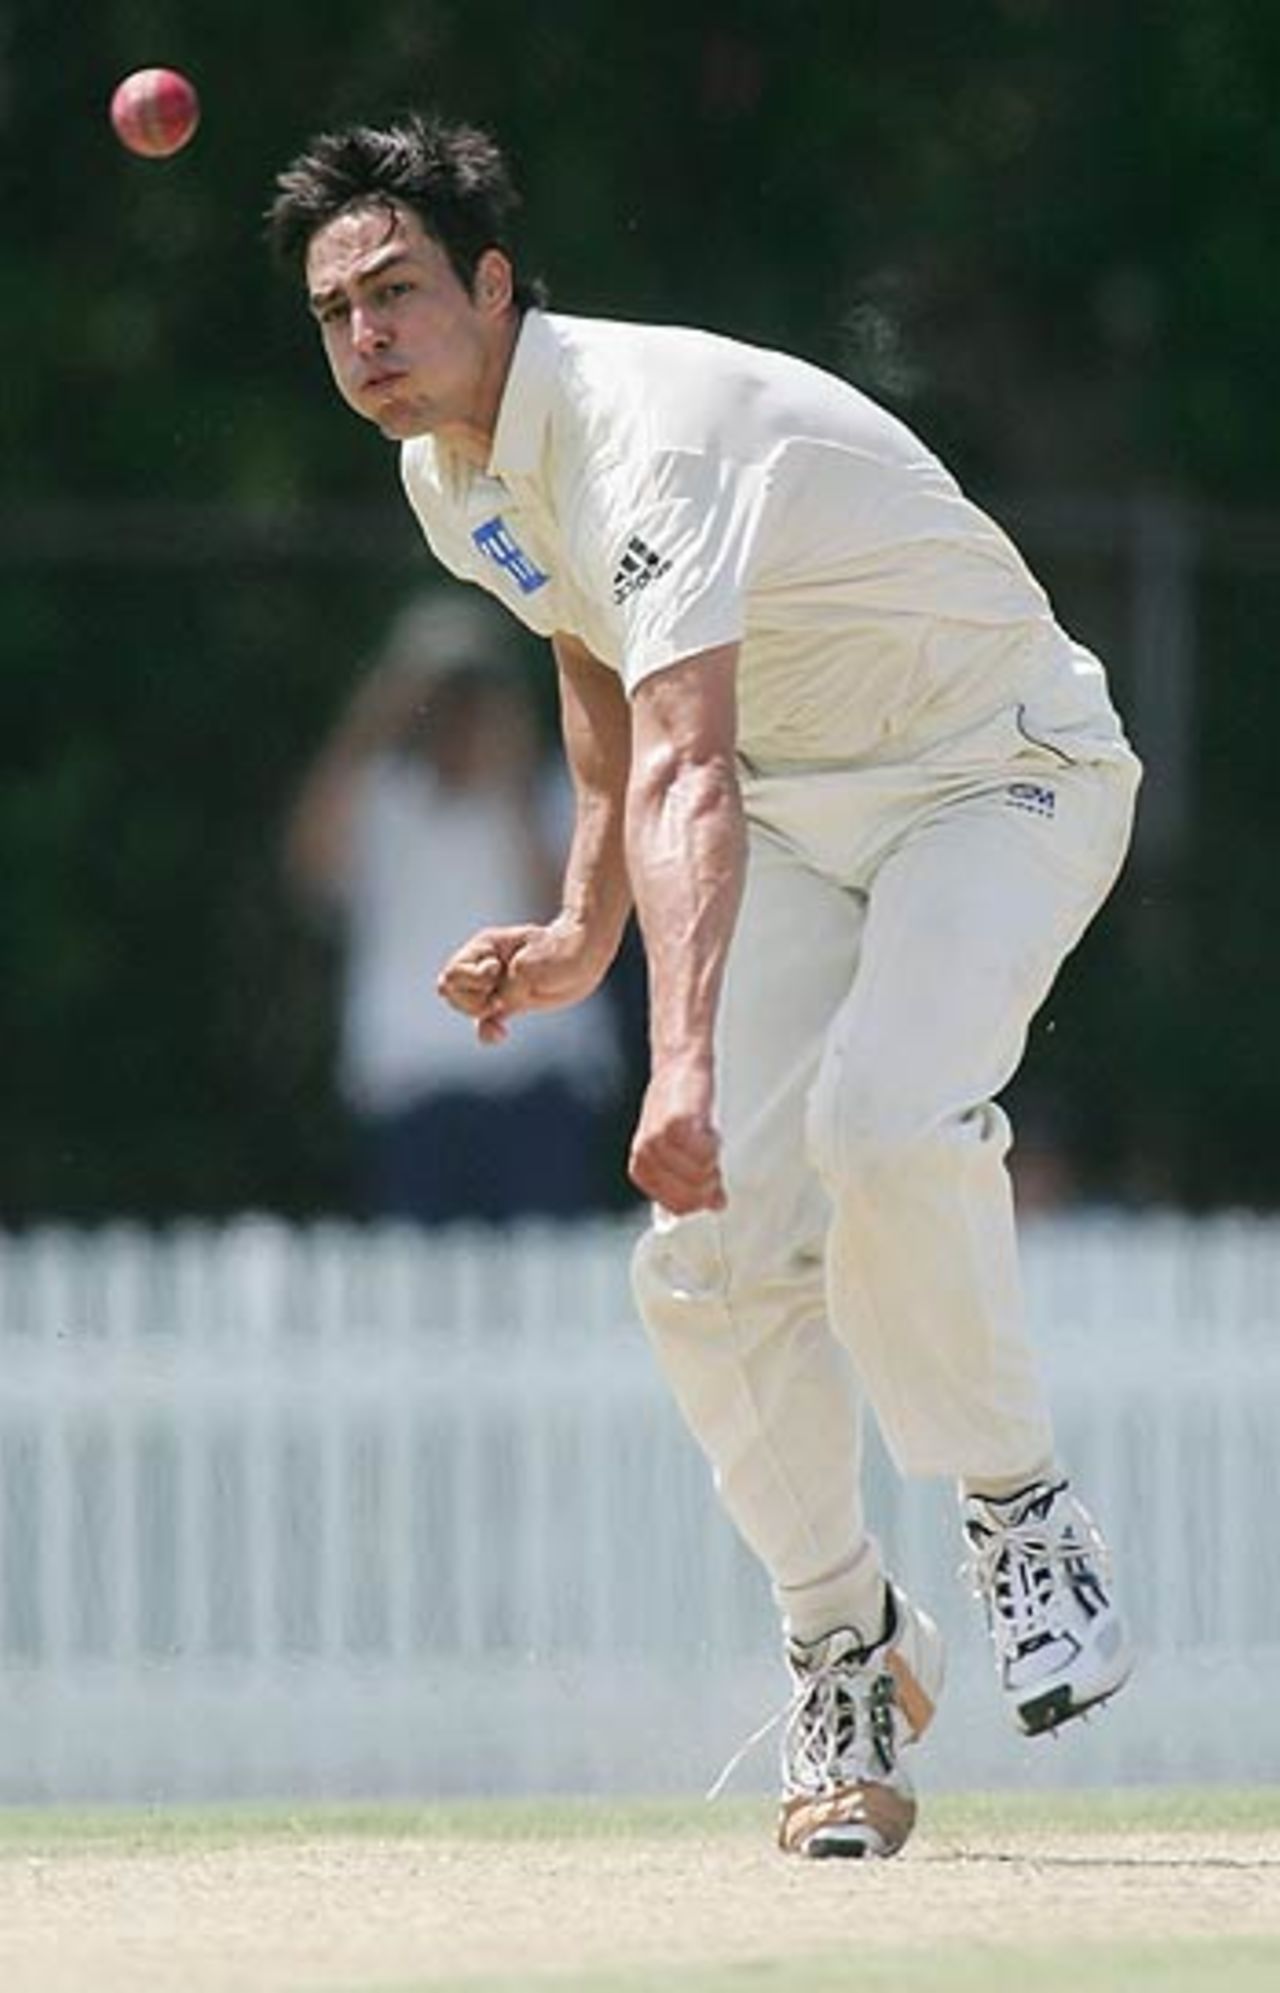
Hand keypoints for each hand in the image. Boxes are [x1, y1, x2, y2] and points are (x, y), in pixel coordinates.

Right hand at [437, 919, 605, 1043]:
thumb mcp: (534, 966)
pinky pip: (485, 1023)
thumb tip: (498, 1007)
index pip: (454, 971)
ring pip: (464, 1006)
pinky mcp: (508, 1003)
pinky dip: (488, 1032)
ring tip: (502, 1012)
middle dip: (471, 999)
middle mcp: (484, 965)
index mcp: (485, 947)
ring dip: (479, 1014)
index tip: (496, 974)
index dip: (471, 980)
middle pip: (450, 989)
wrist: (584, 955)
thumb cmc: (562, 950)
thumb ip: (511, 987)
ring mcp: (495, 985)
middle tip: (498, 997)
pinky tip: (501, 1034)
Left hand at [628, 1061, 725, 1214]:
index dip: (700, 1199)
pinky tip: (708, 1130)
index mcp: (642, 1169)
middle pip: (690, 1197)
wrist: (679, 1067)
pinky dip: (713, 1144)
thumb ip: (692, 1180)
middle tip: (713, 1160)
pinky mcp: (673, 1126)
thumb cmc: (680, 1107)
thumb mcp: (681, 1151)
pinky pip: (705, 1154)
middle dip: (708, 1184)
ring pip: (700, 1177)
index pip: (677, 1207)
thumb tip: (714, 1203)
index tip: (710, 1184)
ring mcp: (657, 1142)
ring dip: (712, 1159)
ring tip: (706, 1137)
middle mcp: (645, 1157)